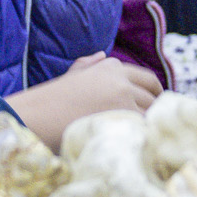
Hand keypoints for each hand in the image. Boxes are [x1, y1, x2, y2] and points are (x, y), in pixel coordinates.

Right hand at [5, 52, 160, 146]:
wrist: (41, 116)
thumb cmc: (53, 101)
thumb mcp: (72, 76)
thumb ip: (88, 65)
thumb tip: (102, 55)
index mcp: (111, 67)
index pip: (147, 78)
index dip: (154, 93)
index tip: (155, 105)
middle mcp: (121, 78)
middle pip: (153, 95)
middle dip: (155, 109)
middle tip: (154, 123)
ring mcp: (124, 97)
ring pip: (151, 111)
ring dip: (149, 123)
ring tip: (145, 134)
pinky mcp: (124, 115)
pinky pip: (144, 125)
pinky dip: (144, 133)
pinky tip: (139, 141)